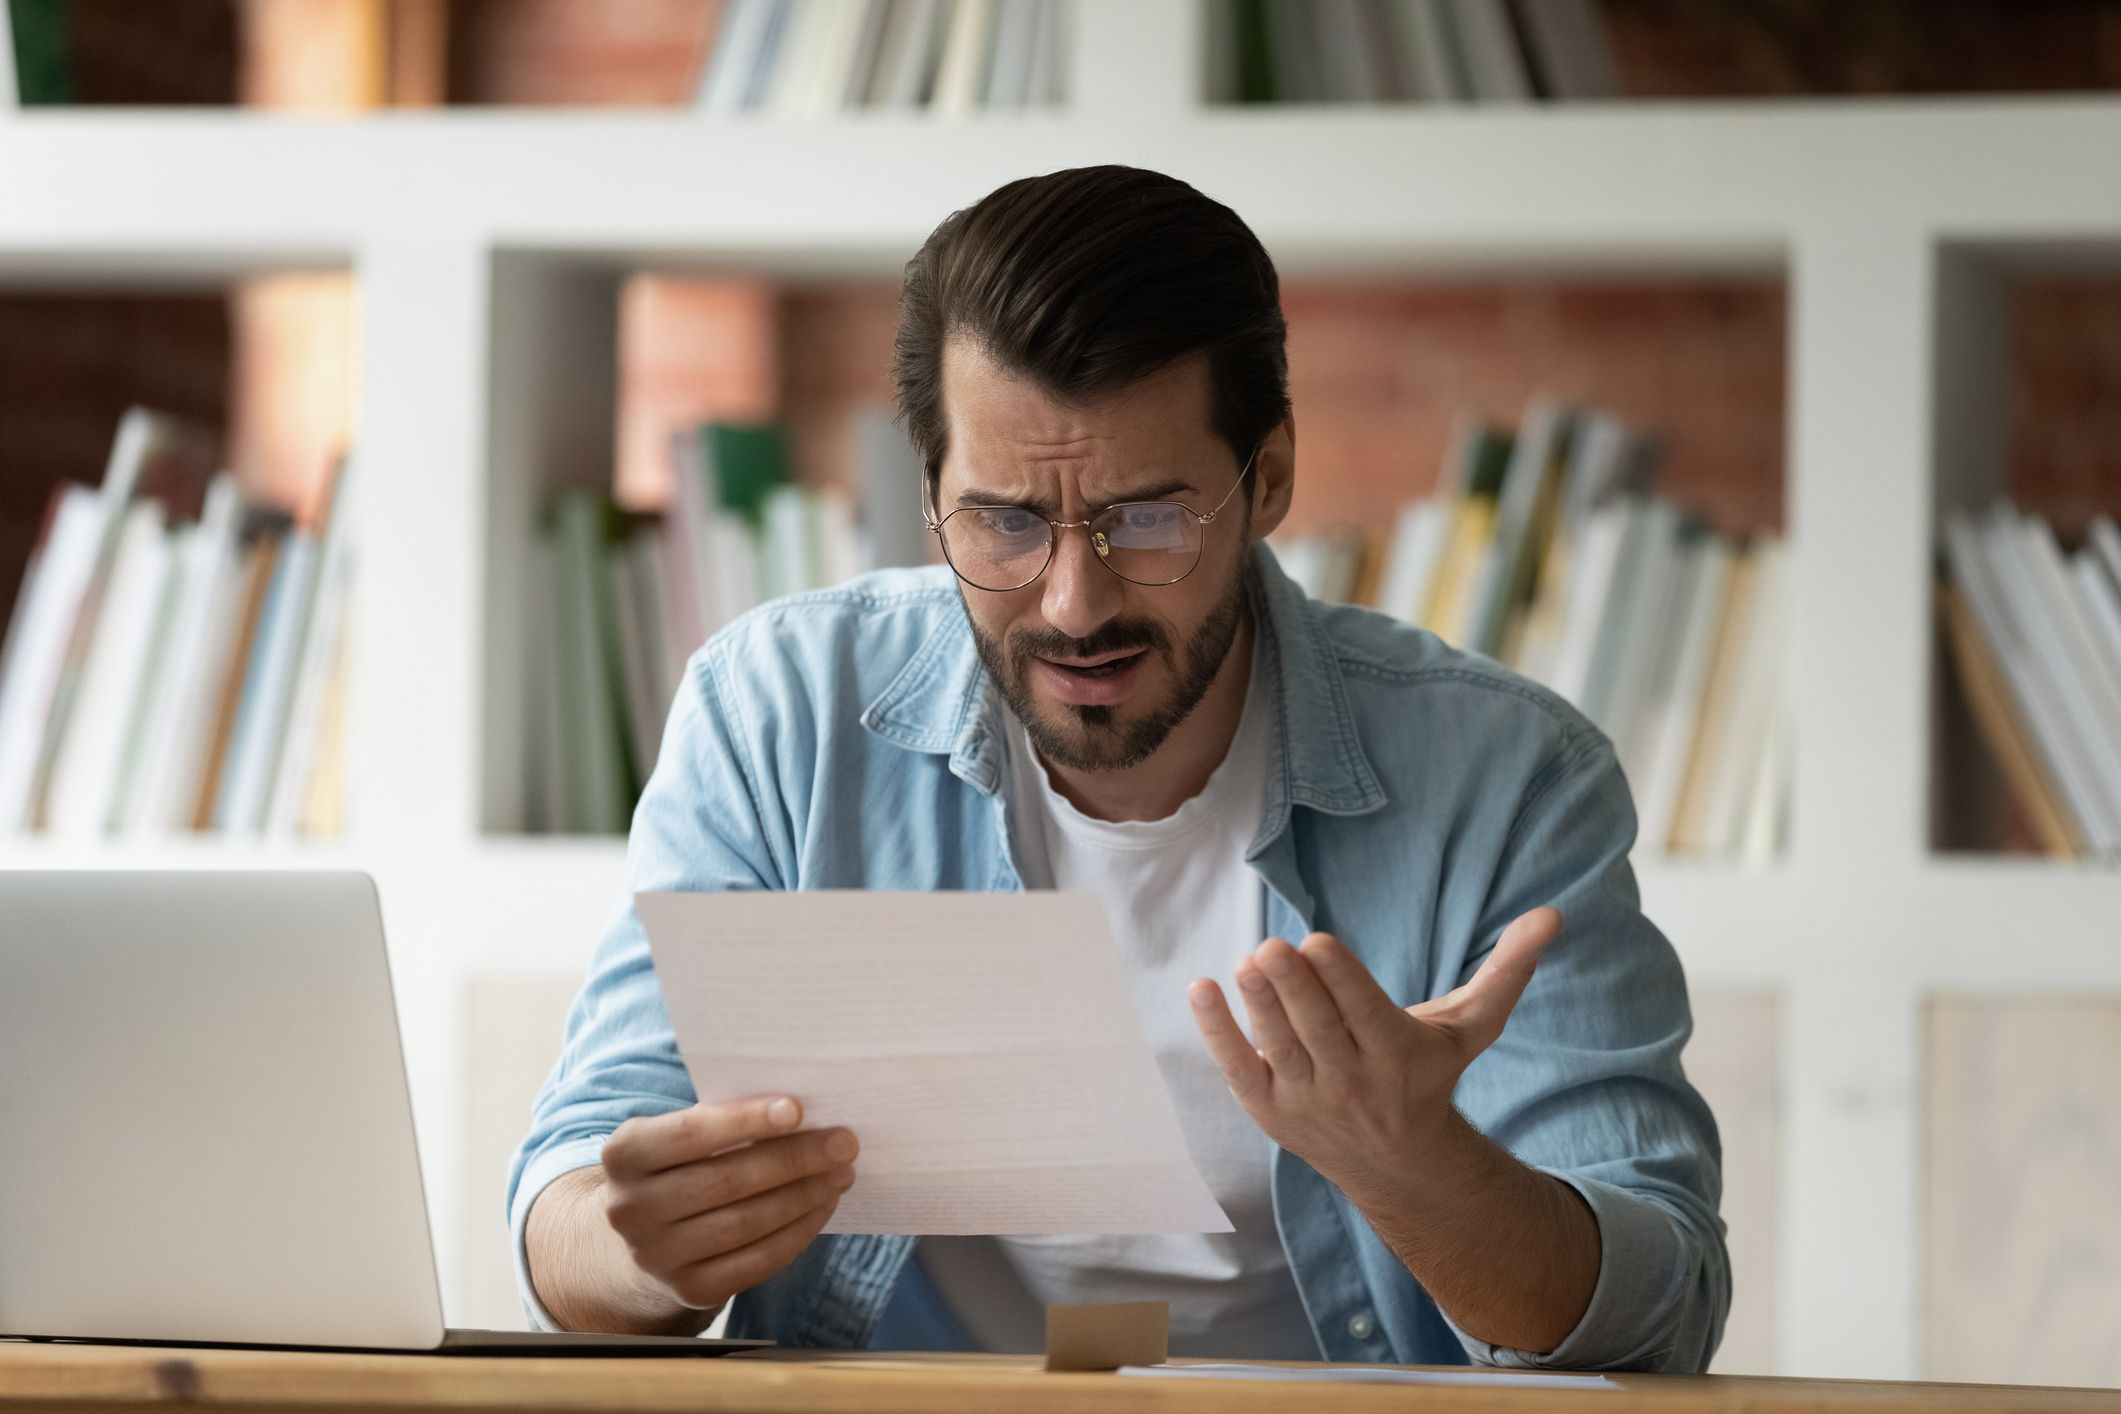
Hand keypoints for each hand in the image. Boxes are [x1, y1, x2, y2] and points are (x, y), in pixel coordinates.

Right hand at [598, 1096, 856, 1312]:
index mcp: (624, 1154)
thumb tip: (802, 1116)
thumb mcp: (681, 1136)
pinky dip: (798, 1232)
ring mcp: (656, 1256)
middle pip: (726, 1181)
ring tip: (841, 1173)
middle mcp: (630, 1209)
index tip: (798, 1110)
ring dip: (804, 1196)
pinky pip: (756, 1261)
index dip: (745, 1121)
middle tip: (844, 1143)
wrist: (646, 1235)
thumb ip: (724, 1121)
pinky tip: (822, 1206)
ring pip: (746, 1223)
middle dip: (793, 1160)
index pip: (690, 1133)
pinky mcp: (689, 1290)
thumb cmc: (682, 1165)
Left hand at [1187, 909, 1562, 1203]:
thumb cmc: (1431, 1075)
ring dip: (1259, 1007)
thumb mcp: (1472, 1028)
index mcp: (1397, 1056)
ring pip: (1280, 1049)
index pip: (1364, 1015)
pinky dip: (1218, 1033)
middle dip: (1294, 989)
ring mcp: (1307, 1100)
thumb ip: (1507, 970)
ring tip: (1246, 964)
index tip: (1317, 941)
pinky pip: (1239, 1070)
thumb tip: (1553, 913)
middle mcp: (1352, 1082)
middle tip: (1270, 947)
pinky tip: (1201, 990)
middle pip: (1318, 1031)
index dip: (1339, 980)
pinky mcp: (1270, 1111)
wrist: (1400, 1166)